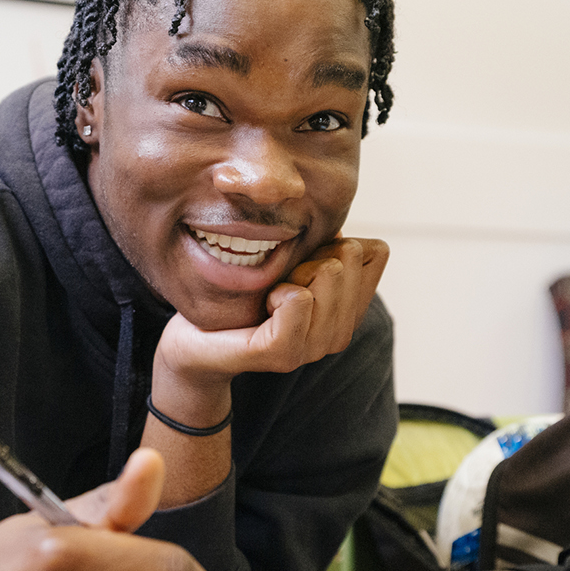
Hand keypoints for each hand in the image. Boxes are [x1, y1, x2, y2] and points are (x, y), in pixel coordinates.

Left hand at [139, 236, 386, 508]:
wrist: (194, 342)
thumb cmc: (241, 296)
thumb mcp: (291, 261)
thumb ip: (321, 243)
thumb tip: (336, 216)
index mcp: (347, 310)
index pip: (376, 252)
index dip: (335, 242)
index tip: (302, 261)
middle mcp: (339, 333)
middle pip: (349, 255)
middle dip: (310, 254)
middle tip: (279, 280)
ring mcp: (314, 348)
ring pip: (328, 272)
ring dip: (291, 272)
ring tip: (268, 295)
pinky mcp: (283, 353)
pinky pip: (299, 299)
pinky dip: (278, 291)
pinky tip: (263, 305)